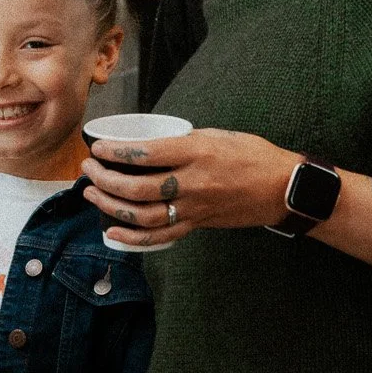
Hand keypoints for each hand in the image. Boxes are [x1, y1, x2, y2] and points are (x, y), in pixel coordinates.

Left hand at [81, 130, 295, 246]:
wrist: (282, 187)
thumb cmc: (252, 155)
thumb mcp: (216, 135)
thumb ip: (181, 142)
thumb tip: (146, 145)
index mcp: (197, 152)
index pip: (145, 153)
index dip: (115, 152)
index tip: (97, 147)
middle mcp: (193, 182)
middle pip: (137, 187)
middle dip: (105, 179)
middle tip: (88, 169)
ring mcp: (194, 207)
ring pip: (142, 215)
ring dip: (110, 206)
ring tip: (92, 193)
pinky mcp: (198, 224)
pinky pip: (160, 235)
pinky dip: (131, 237)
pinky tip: (111, 231)